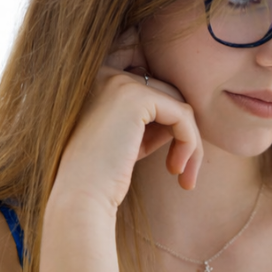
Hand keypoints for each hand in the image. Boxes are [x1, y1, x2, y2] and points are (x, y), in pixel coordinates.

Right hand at [54, 28, 203, 214]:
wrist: (81, 197)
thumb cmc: (103, 177)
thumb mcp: (128, 141)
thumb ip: (151, 122)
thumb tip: (183, 113)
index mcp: (98, 81)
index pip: (151, 90)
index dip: (166, 123)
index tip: (171, 157)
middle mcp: (106, 74)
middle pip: (167, 95)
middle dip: (182, 134)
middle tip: (180, 170)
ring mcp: (119, 82)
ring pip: (179, 104)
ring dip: (190, 141)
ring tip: (183, 174)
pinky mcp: (135, 97)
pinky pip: (182, 115)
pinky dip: (189, 143)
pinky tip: (178, 169)